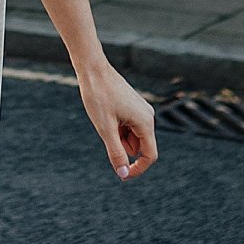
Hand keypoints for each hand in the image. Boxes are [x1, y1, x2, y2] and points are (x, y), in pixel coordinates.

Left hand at [78, 62, 159, 181]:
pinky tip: (106, 113)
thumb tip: (124, 174)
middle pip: (139, 146)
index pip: (150, 155)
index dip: (138, 168)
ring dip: (118, 136)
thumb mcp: (105, 128)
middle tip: (105, 130)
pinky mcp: (133, 106)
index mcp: (145, 122)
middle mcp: (148, 116)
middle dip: (122, 146)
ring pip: (132, 137)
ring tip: (105, 119)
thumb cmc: (98, 96)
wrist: (92, 69)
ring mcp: (141, 110)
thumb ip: (116, 153)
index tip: (122, 175)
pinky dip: (117, 127)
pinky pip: (128, 126)